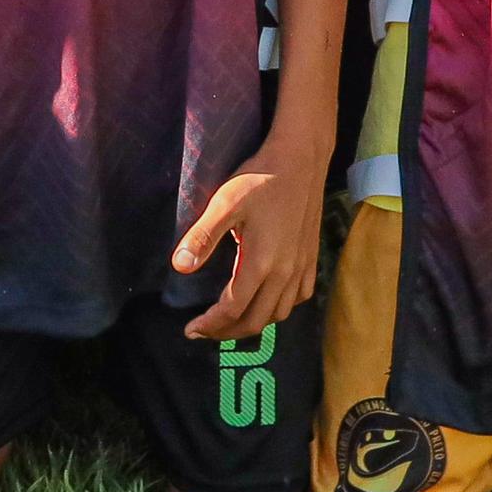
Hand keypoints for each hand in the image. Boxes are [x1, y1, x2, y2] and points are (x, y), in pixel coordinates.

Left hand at [175, 138, 330, 339]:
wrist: (301, 159)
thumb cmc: (260, 178)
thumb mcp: (224, 203)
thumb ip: (202, 236)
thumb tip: (180, 266)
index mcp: (262, 262)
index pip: (233, 309)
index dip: (210, 324)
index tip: (190, 329)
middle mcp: (285, 272)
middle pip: (256, 320)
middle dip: (228, 332)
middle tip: (204, 331)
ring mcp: (301, 266)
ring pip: (280, 313)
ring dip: (254, 323)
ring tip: (230, 320)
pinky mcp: (311, 258)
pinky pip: (299, 297)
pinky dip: (280, 308)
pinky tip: (267, 300)